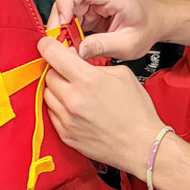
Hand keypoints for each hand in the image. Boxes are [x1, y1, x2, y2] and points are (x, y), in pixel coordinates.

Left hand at [39, 35, 164, 174]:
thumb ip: (95, 64)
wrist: (142, 145)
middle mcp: (73, 100)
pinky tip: (75, 107)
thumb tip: (78, 60)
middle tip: (70, 71)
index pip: (53, 55)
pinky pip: (52, 113)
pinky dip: (59, 106)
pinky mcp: (65, 134)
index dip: (48, 45)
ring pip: (47, 94)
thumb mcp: (122, 74)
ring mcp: (67, 119)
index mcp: (88, 80)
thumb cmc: (137, 113)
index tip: (48, 44)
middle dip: (58, 69)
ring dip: (57, 88)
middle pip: (48, 74)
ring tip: (75, 91)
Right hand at [47, 0, 160, 60]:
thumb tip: (76, 52)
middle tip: (58, 43)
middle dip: (59, 21)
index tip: (61, 25)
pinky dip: (68, 33)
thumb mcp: (127, 43)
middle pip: (68, 0)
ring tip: (65, 48)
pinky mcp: (89, 13)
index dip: (65, 4)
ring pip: (67, 11)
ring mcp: (93, 3)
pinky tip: (71, 46)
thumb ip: (102, 46)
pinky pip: (72, 20)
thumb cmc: (147, 27)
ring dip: (62, 29)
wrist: (155, 23)